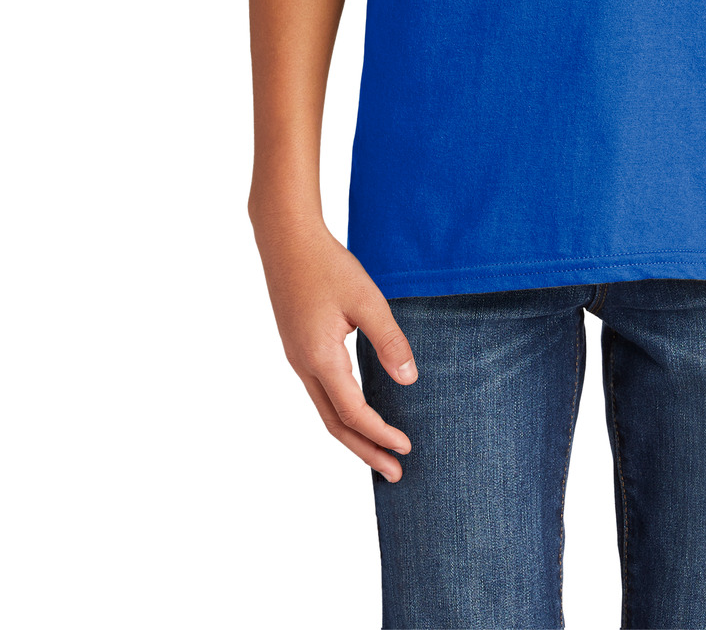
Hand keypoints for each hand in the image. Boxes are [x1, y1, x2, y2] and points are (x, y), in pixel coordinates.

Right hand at [254, 218, 417, 480]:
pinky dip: (341, 413)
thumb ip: (389, 340)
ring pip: (325, 410)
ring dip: (352, 435)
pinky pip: (321, 393)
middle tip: (394, 475)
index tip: (405, 449)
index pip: (353, 412)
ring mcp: (298, 358)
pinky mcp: (298, 347)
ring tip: (378, 453)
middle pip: (335, 423)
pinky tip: (357, 411)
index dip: (380, 434)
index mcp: (320, 358)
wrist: (287, 240)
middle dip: (365, 451)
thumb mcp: (366, 300)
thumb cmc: (327, 265)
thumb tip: (409, 379)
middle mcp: (304, 365)